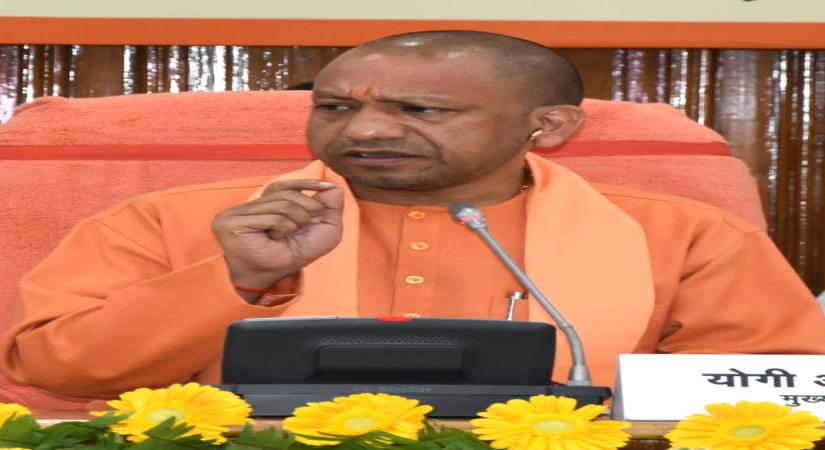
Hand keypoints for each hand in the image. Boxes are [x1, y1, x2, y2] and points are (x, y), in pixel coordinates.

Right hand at [212, 179, 343, 296]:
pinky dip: (285, 228)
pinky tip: (276, 238)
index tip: (327, 187)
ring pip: (283, 205)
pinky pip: (274, 217)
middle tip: (302, 228)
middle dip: (306, 210)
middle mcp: (248, 206)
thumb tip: (333, 187)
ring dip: (295, 223)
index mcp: (264, 205)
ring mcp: (237, 213)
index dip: (306, 183)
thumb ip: (331, 209)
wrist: (268, 279)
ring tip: (285, 236)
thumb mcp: (321, 232)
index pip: (284, 185)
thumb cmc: (292, 256)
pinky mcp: (233, 222)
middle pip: (288, 194)